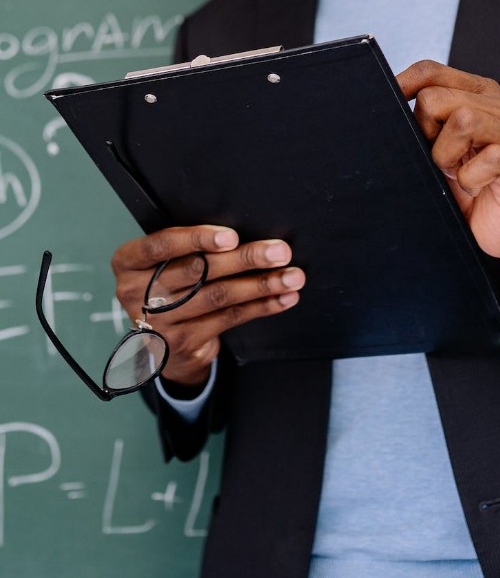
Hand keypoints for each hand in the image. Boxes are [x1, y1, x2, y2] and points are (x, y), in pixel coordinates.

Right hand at [111, 225, 304, 385]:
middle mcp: (135, 292)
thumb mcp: (167, 261)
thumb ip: (189, 247)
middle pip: (197, 270)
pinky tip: (283, 297)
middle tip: (280, 252)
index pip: (161, 245)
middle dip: (245, 259)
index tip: (232, 236)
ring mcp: (157, 321)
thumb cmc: (172, 285)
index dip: (198, 239)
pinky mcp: (181, 343)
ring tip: (292, 276)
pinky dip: (261, 306)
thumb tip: (244, 233)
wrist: (163, 344)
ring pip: (218, 296)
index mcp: (129, 262)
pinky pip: (228, 318)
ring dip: (261, 284)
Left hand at [397, 60, 499, 285]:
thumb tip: (386, 105)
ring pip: (464, 120)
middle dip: (426, 132)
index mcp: (478, 94)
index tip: (388, 105)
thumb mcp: (439, 146)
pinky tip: (472, 187)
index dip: (403, 85)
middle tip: (439, 159)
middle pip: (437, 98)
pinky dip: (469, 179)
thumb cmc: (468, 183)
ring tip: (455, 172)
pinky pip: (489, 159)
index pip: (431, 71)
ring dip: (446, 155)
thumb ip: (425, 120)